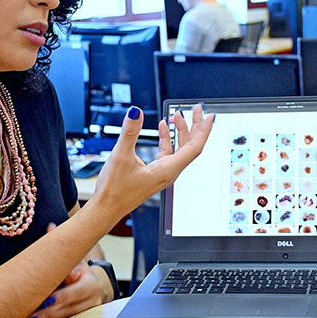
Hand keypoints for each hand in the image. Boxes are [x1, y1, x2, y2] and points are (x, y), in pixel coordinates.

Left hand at [26, 225, 110, 317]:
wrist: (96, 284)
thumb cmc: (80, 270)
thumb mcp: (74, 258)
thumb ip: (62, 244)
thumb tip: (50, 226)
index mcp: (90, 284)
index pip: (74, 292)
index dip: (60, 297)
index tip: (46, 300)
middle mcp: (92, 301)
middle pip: (69, 310)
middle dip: (50, 313)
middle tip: (32, 317)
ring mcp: (89, 312)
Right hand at [92, 104, 212, 225]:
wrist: (106, 208)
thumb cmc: (114, 190)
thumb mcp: (121, 156)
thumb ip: (130, 132)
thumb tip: (136, 112)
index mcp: (167, 170)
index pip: (194, 148)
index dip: (203, 130)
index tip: (210, 116)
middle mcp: (169, 172)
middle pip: (189, 146)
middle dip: (193, 126)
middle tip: (195, 109)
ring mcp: (162, 173)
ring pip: (178, 149)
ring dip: (180, 131)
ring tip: (177, 114)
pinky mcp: (154, 173)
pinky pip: (167, 153)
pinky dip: (167, 138)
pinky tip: (162, 128)